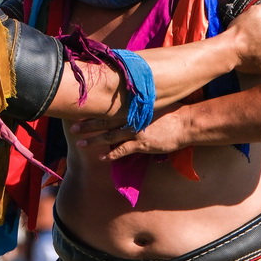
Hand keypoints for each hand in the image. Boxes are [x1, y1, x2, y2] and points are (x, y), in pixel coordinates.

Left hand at [71, 103, 191, 160]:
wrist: (187, 122)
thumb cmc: (173, 112)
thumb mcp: (155, 104)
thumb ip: (141, 105)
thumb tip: (131, 104)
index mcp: (133, 108)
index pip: (109, 109)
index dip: (94, 112)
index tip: (80, 112)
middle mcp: (131, 118)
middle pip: (105, 122)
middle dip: (88, 126)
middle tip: (73, 128)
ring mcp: (136, 131)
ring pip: (110, 136)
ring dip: (94, 141)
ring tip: (81, 144)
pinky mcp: (142, 143)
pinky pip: (123, 150)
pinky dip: (111, 154)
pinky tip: (102, 157)